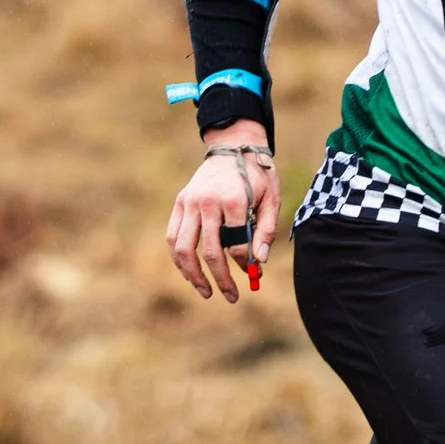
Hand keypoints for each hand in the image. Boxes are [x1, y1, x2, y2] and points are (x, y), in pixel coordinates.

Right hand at [165, 121, 279, 303]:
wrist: (233, 146)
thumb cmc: (256, 176)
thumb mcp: (271, 198)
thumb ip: (266, 230)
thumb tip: (259, 260)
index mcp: (234, 200)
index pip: (237, 244)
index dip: (245, 263)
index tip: (253, 272)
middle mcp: (207, 202)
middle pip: (211, 251)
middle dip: (222, 279)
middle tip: (232, 297)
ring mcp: (190, 202)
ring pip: (184, 248)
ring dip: (194, 275)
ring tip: (205, 292)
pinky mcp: (180, 202)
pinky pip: (173, 237)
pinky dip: (179, 259)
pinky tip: (189, 273)